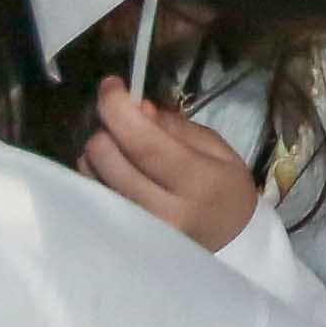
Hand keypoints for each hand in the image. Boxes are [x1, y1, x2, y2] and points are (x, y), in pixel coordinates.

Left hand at [79, 78, 261, 249]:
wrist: (232, 242)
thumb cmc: (224, 189)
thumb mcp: (216, 149)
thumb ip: (175, 127)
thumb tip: (138, 108)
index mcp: (198, 183)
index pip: (143, 142)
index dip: (118, 108)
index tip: (111, 84)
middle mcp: (165, 211)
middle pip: (108, 159)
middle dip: (106, 128)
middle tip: (120, 121)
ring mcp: (140, 231)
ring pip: (93, 178)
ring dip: (98, 153)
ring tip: (118, 149)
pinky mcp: (123, 239)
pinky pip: (93, 197)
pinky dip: (96, 175)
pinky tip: (112, 170)